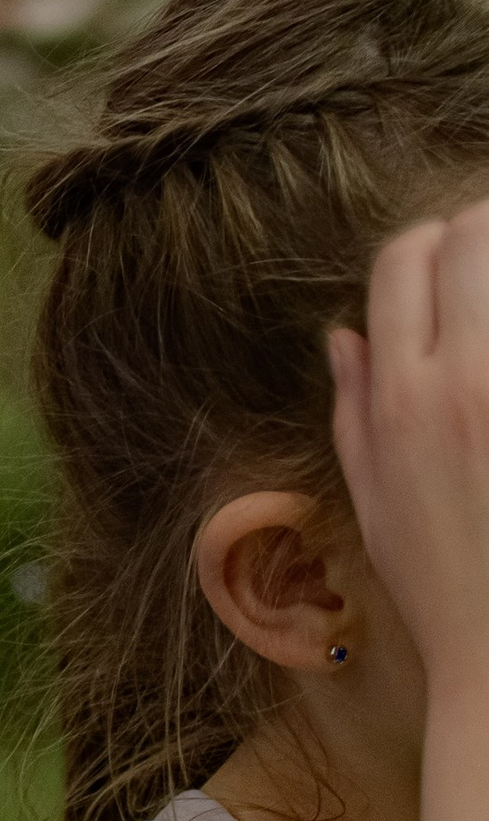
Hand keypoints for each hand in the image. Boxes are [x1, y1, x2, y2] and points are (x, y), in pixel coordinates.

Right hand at [331, 204, 488, 699]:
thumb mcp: (373, 498)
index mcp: (401, 395)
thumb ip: (354, 406)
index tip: (437, 268)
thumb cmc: (441, 582)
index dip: (419, 249)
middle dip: (477, 238)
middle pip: (471, 238)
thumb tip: (345, 335)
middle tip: (484, 274)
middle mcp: (462, 378)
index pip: (402, 260)